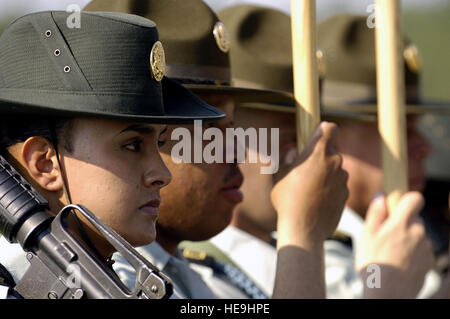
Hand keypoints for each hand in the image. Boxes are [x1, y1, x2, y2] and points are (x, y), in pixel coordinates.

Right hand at [271, 122, 348, 248]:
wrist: (303, 229)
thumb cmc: (287, 200)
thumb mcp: (280, 175)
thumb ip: (288, 159)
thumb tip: (293, 152)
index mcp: (318, 153)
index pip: (331, 128)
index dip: (325, 130)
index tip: (318, 136)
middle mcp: (334, 162)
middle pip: (331, 152)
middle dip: (320, 158)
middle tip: (304, 171)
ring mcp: (342, 179)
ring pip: (335, 170)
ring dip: (325, 175)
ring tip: (308, 191)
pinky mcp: (346, 195)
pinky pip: (338, 186)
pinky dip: (329, 190)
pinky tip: (316, 202)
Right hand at [356, 192, 433, 297]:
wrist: (387, 294)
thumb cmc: (373, 264)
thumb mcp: (366, 235)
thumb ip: (375, 213)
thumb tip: (381, 195)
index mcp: (402, 223)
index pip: (415, 198)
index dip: (406, 199)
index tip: (396, 207)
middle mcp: (418, 233)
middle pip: (414, 219)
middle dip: (402, 223)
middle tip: (385, 236)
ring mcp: (426, 248)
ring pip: (417, 235)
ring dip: (407, 239)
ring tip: (390, 254)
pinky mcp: (429, 263)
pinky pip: (421, 251)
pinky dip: (412, 254)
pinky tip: (398, 264)